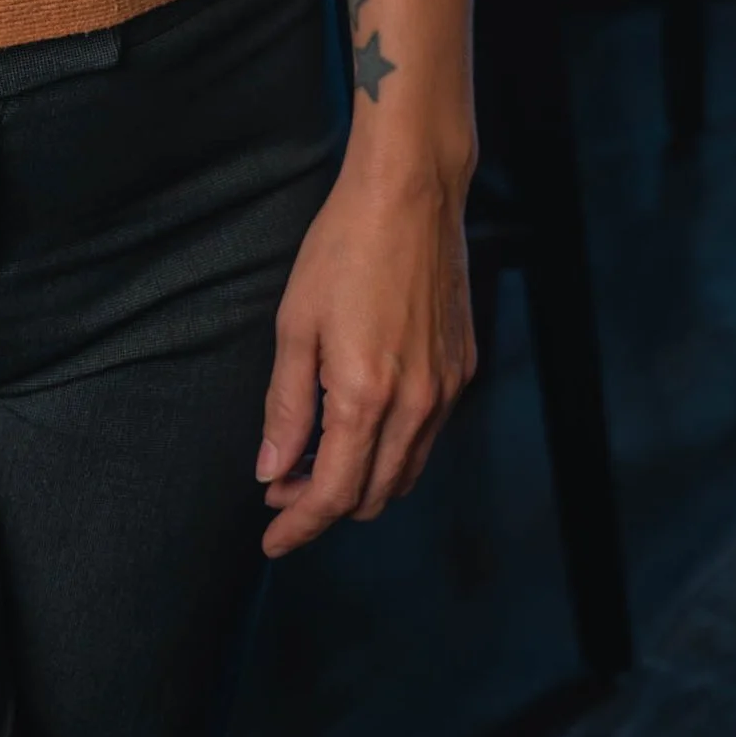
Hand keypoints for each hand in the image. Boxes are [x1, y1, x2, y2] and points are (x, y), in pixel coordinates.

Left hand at [254, 144, 476, 556]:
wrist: (411, 194)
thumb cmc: (343, 249)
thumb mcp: (295, 325)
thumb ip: (285, 407)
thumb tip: (272, 470)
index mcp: (366, 396)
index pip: (334, 494)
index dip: (300, 525)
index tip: (272, 541)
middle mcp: (416, 404)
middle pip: (373, 494)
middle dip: (324, 505)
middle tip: (282, 488)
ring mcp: (447, 389)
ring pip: (404, 471)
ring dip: (360, 481)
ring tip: (314, 459)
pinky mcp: (463, 369)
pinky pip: (426, 435)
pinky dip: (391, 448)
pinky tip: (359, 422)